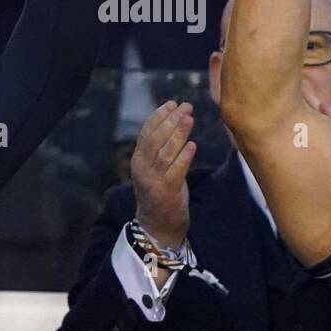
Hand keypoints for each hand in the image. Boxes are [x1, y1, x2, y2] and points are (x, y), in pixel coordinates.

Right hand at [131, 100, 195, 254]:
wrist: (157, 227)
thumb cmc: (160, 194)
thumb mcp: (155, 169)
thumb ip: (160, 149)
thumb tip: (174, 122)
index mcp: (138, 161)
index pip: (146, 133)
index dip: (158, 116)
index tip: (172, 103)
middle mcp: (143, 169)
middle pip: (156, 139)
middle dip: (171, 120)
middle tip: (186, 106)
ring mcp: (154, 181)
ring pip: (165, 152)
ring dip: (178, 134)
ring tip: (190, 119)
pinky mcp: (167, 192)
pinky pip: (176, 170)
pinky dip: (184, 156)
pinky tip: (193, 145)